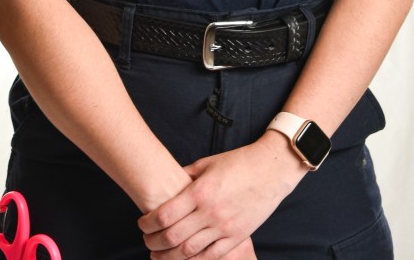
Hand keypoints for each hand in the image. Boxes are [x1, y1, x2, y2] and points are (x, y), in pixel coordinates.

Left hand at [138, 135, 304, 259]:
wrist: (271, 170)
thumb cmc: (239, 162)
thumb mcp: (208, 164)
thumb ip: (186, 176)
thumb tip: (169, 184)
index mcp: (201, 191)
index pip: (165, 215)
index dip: (148, 223)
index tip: (141, 224)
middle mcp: (211, 212)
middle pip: (173, 237)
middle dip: (154, 243)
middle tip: (147, 242)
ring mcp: (225, 227)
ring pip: (189, 251)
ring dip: (169, 257)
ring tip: (159, 255)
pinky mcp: (237, 237)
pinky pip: (211, 256)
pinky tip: (185, 258)